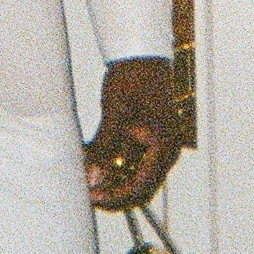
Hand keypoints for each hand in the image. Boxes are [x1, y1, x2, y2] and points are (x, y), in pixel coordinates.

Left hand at [84, 55, 181, 210]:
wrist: (141, 54)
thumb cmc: (133, 77)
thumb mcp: (115, 113)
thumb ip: (105, 148)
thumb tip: (92, 179)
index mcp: (163, 146)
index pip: (141, 187)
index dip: (115, 197)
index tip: (92, 198)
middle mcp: (166, 152)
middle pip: (140, 187)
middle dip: (112, 192)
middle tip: (86, 191)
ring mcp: (159, 148)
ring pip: (135, 177)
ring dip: (111, 179)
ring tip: (86, 173)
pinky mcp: (150, 142)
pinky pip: (132, 163)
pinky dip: (113, 164)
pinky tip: (93, 159)